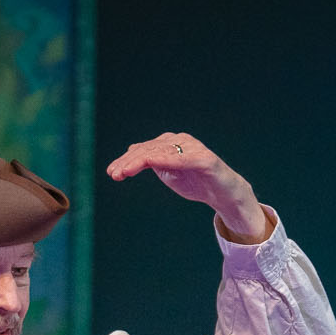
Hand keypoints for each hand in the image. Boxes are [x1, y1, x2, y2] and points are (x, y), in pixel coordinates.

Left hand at [106, 132, 270, 242]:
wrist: (223, 193)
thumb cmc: (196, 182)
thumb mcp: (168, 173)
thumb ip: (153, 163)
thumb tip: (130, 155)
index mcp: (170, 144)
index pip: (144, 150)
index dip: (126, 160)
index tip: (112, 173)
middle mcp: (180, 141)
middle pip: (149, 149)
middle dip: (129, 162)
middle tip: (114, 174)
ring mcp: (192, 148)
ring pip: (161, 152)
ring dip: (140, 161)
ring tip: (125, 172)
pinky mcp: (204, 159)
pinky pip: (182, 158)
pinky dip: (165, 160)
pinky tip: (150, 164)